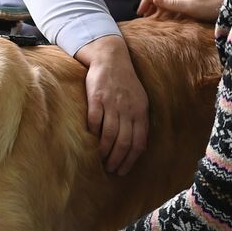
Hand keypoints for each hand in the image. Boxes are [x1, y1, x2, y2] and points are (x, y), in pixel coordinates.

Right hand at [76, 35, 148, 175]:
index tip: (123, 171)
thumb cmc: (125, 83)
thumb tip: (138, 147)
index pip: (138, 142)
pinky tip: (91, 141)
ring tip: (100, 160)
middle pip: (123, 142)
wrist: (111, 59)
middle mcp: (128, 109)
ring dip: (104, 152)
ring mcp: (112, 104)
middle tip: (110, 169)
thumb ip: (139, 121)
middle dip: (117, 160)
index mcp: (140, 112)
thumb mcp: (140, 101)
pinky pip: (94, 121)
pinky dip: (93, 134)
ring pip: (109, 135)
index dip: (130, 160)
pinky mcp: (96, 98)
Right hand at [137, 0, 226, 22]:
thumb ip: (171, 3)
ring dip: (158, 10)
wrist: (230, 7)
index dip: (146, 0)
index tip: (139, 13)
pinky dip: (167, 14)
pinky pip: (175, 8)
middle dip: (150, 5)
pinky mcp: (193, 6)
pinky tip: (167, 22)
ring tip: (152, 21)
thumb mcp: (189, 6)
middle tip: (143, 18)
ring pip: (167, 3)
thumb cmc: (211, 6)